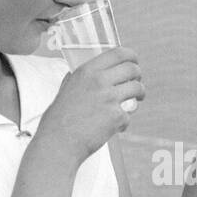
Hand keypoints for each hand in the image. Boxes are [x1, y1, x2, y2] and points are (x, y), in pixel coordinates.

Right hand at [35, 47, 144, 164]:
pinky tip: (114, 128)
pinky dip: (123, 122)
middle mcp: (99, 81)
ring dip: (139, 95)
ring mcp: (109, 99)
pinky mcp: (116, 117)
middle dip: (138, 76)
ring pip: (137, 89)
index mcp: (87, 71)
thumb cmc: (58, 120)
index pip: (118, 53)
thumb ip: (76, 79)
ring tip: (134, 102)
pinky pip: (129, 115)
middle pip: (132, 69)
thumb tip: (79, 73)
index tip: (134, 62)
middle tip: (136, 83)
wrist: (59, 143)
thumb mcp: (65, 90)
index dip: (131, 56)